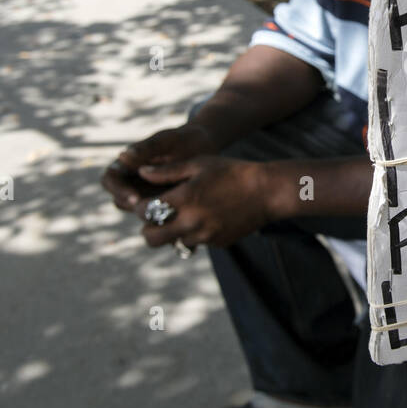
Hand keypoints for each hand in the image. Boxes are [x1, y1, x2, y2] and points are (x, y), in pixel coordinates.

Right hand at [101, 123, 217, 210]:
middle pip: (119, 199)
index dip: (118, 190)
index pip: (110, 179)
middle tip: (151, 213)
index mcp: (127, 163)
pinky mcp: (160, 204)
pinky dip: (163, 221)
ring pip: (137, 211)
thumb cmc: (183, 140)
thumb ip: (146, 148)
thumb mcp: (167, 141)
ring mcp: (145, 194)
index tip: (135, 198)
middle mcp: (132, 180)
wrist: (206, 148)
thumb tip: (122, 155)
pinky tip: (178, 222)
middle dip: (133, 207)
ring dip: (147, 216)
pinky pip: (156, 217)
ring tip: (167, 217)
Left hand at [134, 157, 271, 249]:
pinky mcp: (217, 243)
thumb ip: (167, 172)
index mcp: (183, 199)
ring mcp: (204, 236)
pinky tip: (207, 216)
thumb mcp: (199, 164)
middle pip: (151, 238)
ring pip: (173, 242)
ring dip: (172, 231)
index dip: (139, 205)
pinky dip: (194, 232)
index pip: (144, 210)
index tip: (144, 200)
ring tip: (183, 214)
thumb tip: (142, 172)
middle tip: (155, 216)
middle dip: (148, 227)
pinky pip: (196, 242)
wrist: (267, 192)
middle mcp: (190, 222)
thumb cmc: (233, 172)